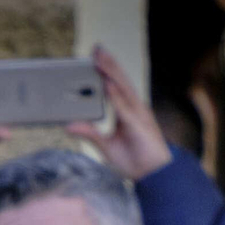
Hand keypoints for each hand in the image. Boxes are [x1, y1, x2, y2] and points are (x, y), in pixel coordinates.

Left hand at [65, 45, 172, 180]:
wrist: (155, 176)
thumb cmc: (134, 161)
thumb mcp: (106, 146)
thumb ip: (90, 134)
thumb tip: (69, 125)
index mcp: (126, 112)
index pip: (114, 87)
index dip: (106, 71)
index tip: (94, 58)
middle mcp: (133, 109)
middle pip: (119, 82)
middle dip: (107, 64)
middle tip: (95, 48)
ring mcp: (137, 115)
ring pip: (122, 89)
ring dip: (111, 72)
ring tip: (99, 57)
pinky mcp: (138, 125)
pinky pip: (124, 108)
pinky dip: (115, 95)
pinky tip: (107, 83)